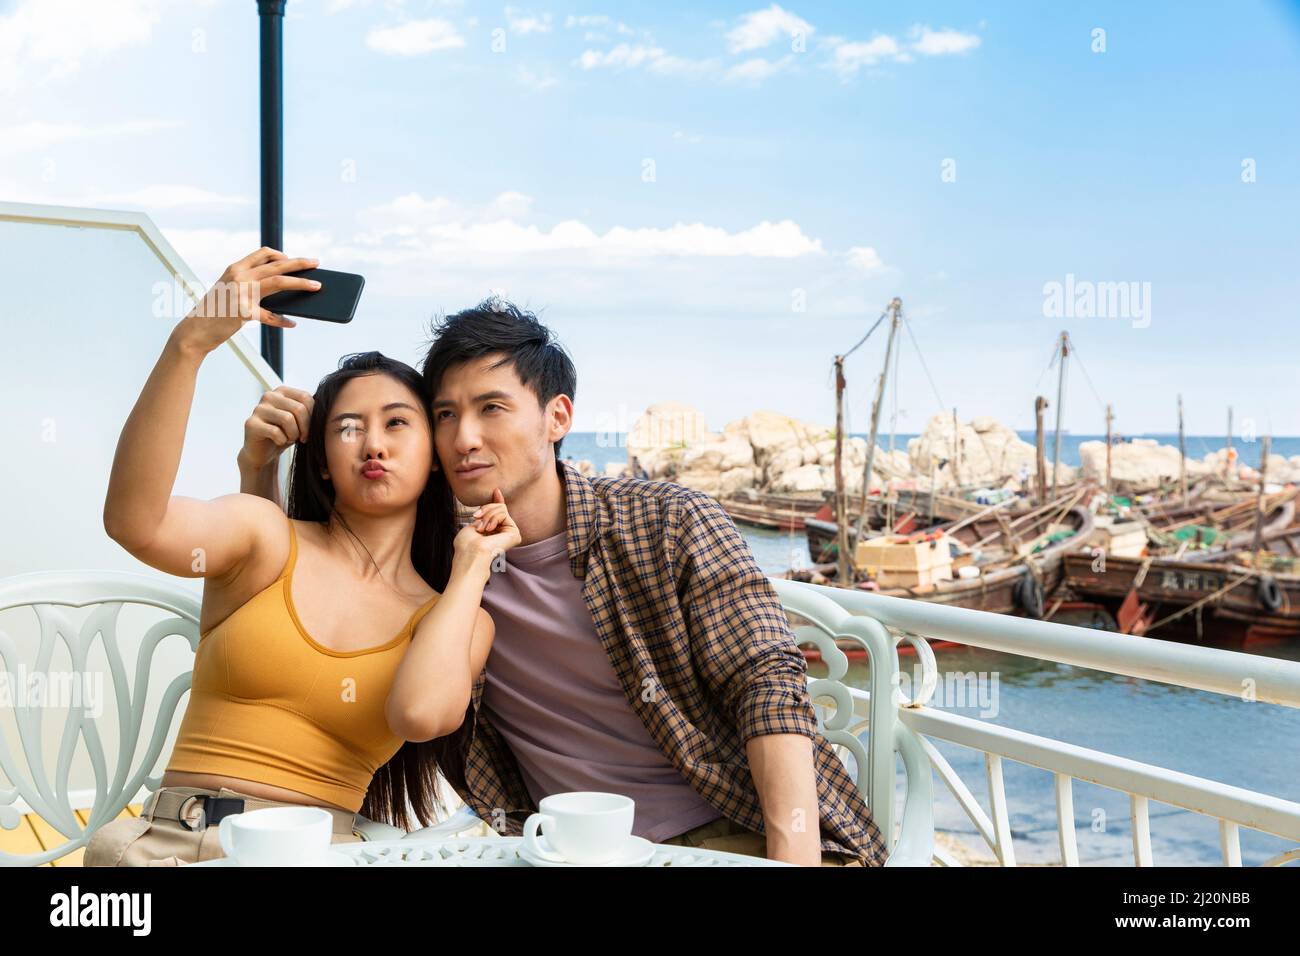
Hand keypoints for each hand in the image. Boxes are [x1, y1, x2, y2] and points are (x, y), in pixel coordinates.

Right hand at [173, 248, 320, 355]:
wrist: (195, 331)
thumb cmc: (215, 312)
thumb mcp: (229, 290)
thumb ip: (249, 285)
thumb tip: (281, 288)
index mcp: (235, 268)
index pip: (263, 253)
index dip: (282, 254)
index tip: (293, 259)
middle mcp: (239, 276)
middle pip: (277, 265)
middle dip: (300, 263)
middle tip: (317, 262)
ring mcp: (242, 293)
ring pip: (279, 282)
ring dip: (301, 283)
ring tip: (317, 286)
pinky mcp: (244, 312)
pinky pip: (271, 316)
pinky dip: (283, 320)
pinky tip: (292, 323)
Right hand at [240, 385, 314, 469]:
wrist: (263, 451)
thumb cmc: (284, 433)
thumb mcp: (300, 420)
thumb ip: (309, 411)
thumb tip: (326, 410)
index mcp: (282, 391)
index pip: (306, 398)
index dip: (312, 416)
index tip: (310, 430)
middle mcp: (269, 396)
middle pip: (298, 409)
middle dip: (305, 427)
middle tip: (302, 438)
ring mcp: (258, 409)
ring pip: (287, 419)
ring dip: (293, 434)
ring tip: (289, 439)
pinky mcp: (251, 424)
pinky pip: (275, 432)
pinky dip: (282, 440)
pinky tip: (279, 442)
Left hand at [453, 488, 521, 570]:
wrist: (470, 553)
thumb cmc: (466, 544)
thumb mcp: (474, 523)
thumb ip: (486, 513)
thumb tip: (496, 497)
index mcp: (493, 532)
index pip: (499, 513)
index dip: (497, 501)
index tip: (496, 490)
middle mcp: (503, 533)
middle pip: (499, 507)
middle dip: (486, 509)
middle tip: (476, 517)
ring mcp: (510, 534)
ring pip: (501, 509)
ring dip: (487, 515)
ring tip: (482, 529)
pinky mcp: (515, 534)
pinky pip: (504, 513)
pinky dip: (493, 518)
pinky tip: (489, 530)